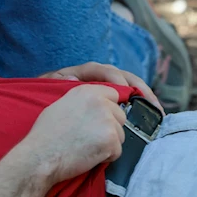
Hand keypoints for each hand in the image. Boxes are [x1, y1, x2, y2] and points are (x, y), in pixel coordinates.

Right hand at [18, 85, 126, 183]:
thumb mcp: (60, 105)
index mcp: (87, 92)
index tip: (96, 120)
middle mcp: (100, 103)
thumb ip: (81, 101)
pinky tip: (88, 155)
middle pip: (120, 116)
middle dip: (109, 127)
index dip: (106, 110)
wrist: (41, 156)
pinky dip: (106, 157)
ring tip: (86, 147)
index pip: (113, 96)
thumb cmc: (45, 135)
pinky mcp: (111, 140)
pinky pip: (117, 151)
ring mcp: (107, 121)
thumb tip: (93, 101)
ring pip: (120, 134)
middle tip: (88, 137)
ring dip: (108, 143)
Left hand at [40, 62, 162, 113]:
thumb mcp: (45, 90)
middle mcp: (95, 82)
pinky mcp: (108, 108)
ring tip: (156, 111)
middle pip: (123, 78)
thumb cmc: (42, 105)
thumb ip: (57, 84)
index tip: (121, 89)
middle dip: (139, 89)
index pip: (100, 70)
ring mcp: (103, 94)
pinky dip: (139, 111)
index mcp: (80, 74)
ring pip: (129, 92)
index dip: (113, 77)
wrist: (41, 126)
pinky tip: (148, 120)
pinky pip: (127, 105)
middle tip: (151, 103)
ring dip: (144, 99)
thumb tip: (73, 79)